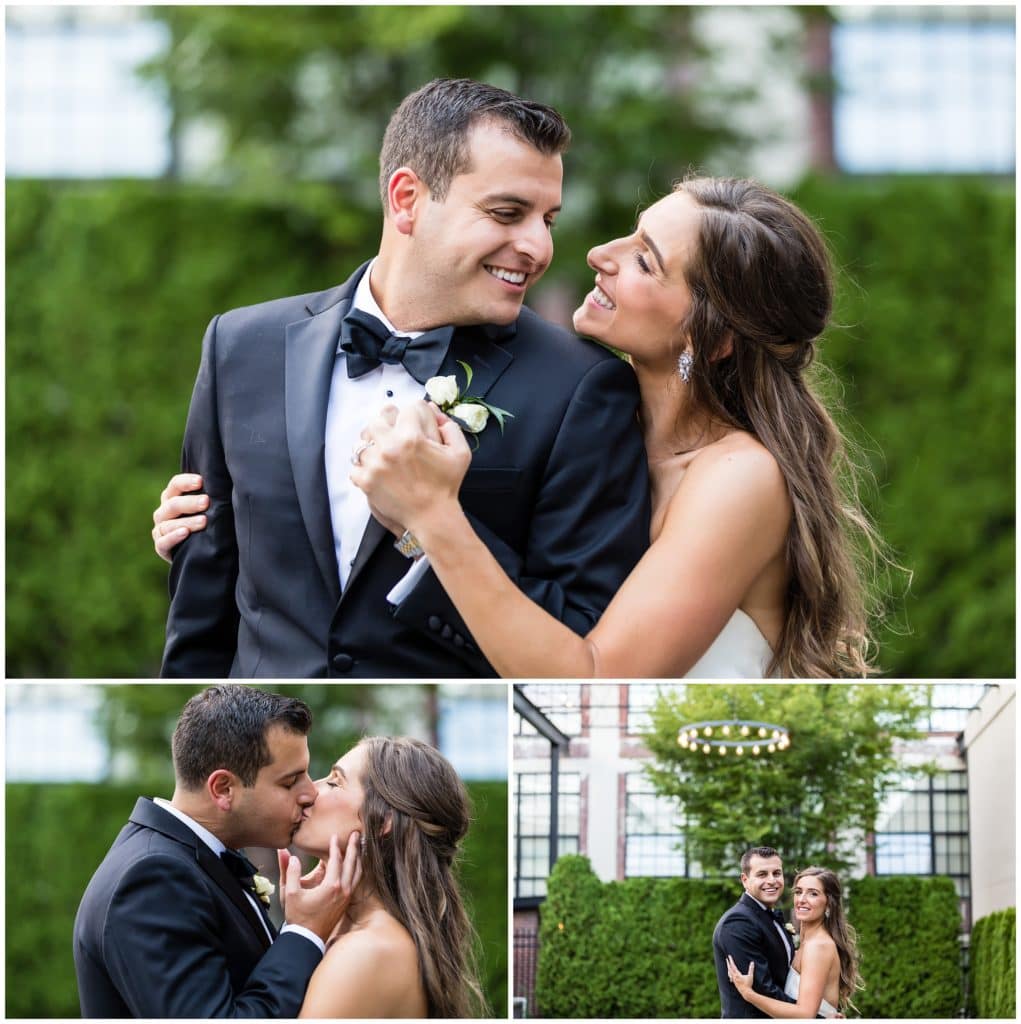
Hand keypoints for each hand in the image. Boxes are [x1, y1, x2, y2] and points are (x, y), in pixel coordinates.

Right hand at [152, 473, 208, 560]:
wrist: (199, 551)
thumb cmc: (205, 524)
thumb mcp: (205, 508)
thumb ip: (207, 497)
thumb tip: (224, 485)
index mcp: (172, 497)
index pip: (175, 485)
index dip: (186, 482)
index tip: (200, 481)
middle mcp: (164, 512)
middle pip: (173, 504)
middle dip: (190, 502)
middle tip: (206, 502)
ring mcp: (161, 529)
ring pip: (169, 523)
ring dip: (187, 521)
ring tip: (203, 521)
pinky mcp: (161, 547)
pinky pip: (163, 542)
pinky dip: (173, 537)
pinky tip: (185, 533)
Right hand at [278, 832, 361, 941]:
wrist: (307, 939)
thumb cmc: (298, 917)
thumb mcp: (289, 893)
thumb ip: (289, 871)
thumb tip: (286, 853)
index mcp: (331, 886)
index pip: (337, 860)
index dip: (335, 846)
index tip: (335, 836)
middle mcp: (343, 890)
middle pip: (353, 863)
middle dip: (355, 847)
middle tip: (356, 834)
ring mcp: (347, 897)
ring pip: (358, 873)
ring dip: (358, 858)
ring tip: (359, 847)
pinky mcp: (347, 903)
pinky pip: (356, 882)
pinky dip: (357, 870)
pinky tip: (355, 866)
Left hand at [350, 401, 470, 536]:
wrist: (432, 517)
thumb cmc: (445, 487)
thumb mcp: (460, 453)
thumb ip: (450, 428)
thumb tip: (434, 411)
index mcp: (412, 437)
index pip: (406, 410)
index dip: (413, 414)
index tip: (414, 424)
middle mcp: (390, 447)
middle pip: (378, 420)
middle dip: (388, 425)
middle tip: (395, 436)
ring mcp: (374, 464)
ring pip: (362, 442)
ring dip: (372, 446)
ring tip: (383, 454)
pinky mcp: (365, 481)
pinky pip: (355, 466)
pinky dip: (364, 468)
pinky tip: (377, 471)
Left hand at [726, 954, 754, 997]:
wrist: (746, 993)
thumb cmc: (748, 984)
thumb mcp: (750, 976)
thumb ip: (751, 969)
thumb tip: (752, 962)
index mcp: (737, 974)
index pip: (733, 965)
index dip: (731, 960)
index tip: (729, 956)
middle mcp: (734, 977)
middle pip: (730, 968)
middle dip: (728, 963)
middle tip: (726, 959)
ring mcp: (734, 980)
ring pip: (729, 973)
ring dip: (728, 968)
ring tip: (728, 966)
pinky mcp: (735, 983)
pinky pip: (731, 977)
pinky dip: (730, 974)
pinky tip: (730, 975)